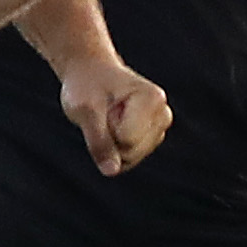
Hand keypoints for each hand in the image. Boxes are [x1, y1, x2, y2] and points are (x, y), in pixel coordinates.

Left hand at [55, 57, 169, 176]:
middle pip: (130, 151)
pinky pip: (128, 160)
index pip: (126, 138)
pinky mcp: (151, 140)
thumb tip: (111, 172)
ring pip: (129, 158)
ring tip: (108, 117)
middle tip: (103, 113)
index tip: (103, 106)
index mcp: (152, 98)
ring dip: (111, 143)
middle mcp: (162, 114)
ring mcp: (159, 129)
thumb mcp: (84, 109)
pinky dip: (114, 148)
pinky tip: (113, 126)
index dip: (106, 128)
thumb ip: (98, 141)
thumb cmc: (86, 86)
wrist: (91, 74)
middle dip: (109, 138)